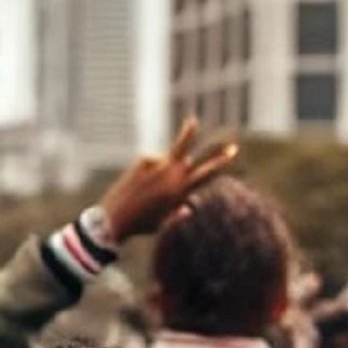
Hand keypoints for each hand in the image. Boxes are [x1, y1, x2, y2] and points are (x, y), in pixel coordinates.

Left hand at [99, 118, 238, 240]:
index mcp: (180, 192)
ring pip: (178, 147)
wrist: (114, 219)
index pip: (206, 174)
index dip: (221, 163)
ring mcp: (159, 166)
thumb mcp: (161, 223)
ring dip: (188, 134)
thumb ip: (177, 214)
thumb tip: (190, 207)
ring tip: (193, 122)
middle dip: (217, 153)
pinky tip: (136, 183)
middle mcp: (174, 176)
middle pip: (200, 160)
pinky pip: (152, 164)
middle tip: (232, 145)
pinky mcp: (144, 160)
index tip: (233, 152)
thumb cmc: (140, 225)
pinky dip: (149, 171)